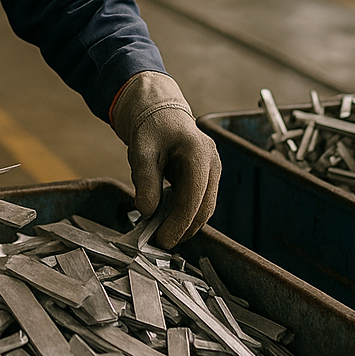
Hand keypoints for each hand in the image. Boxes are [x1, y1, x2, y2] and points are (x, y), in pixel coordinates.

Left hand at [111, 71, 220, 247]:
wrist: (158, 112)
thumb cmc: (151, 127)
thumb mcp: (141, 151)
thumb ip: (145, 180)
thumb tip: (147, 211)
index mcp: (199, 152)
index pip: (194, 197)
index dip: (180, 222)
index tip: (163, 239)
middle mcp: (213, 162)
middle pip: (205, 207)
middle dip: (184, 228)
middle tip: (161, 242)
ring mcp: (213, 169)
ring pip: (205, 207)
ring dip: (187, 224)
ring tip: (163, 235)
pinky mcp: (208, 176)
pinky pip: (200, 201)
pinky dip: (187, 214)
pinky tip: (169, 222)